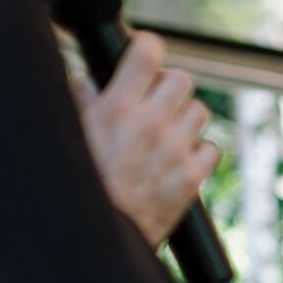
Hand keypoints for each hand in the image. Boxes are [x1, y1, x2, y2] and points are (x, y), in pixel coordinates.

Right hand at [71, 31, 218, 245]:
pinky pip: (211, 147)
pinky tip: (177, 159)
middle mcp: (150, 125)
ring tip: (164, 133)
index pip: (147, 54)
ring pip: (199, 111)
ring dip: (184, 117)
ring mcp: (175, 151)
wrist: (95, 235)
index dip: (147, 47)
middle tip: (152, 102)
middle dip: (167, 86)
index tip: (144, 51)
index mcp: (116, 109)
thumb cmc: (79, 182)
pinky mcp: (192, 178)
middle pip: (181, 79)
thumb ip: (80, 101)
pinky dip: (198, 151)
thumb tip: (87, 80)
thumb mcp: (71, 133)